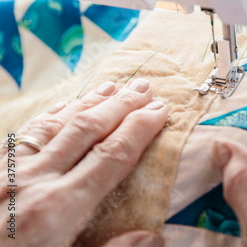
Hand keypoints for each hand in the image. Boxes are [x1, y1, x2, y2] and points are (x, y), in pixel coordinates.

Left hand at [0, 79, 167, 246]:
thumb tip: (155, 237)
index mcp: (58, 209)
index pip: (112, 155)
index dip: (140, 129)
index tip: (160, 110)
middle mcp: (34, 181)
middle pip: (88, 130)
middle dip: (121, 105)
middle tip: (146, 88)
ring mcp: (7, 172)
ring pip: (56, 125)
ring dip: (89, 102)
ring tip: (114, 86)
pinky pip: (25, 134)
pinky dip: (51, 116)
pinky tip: (65, 106)